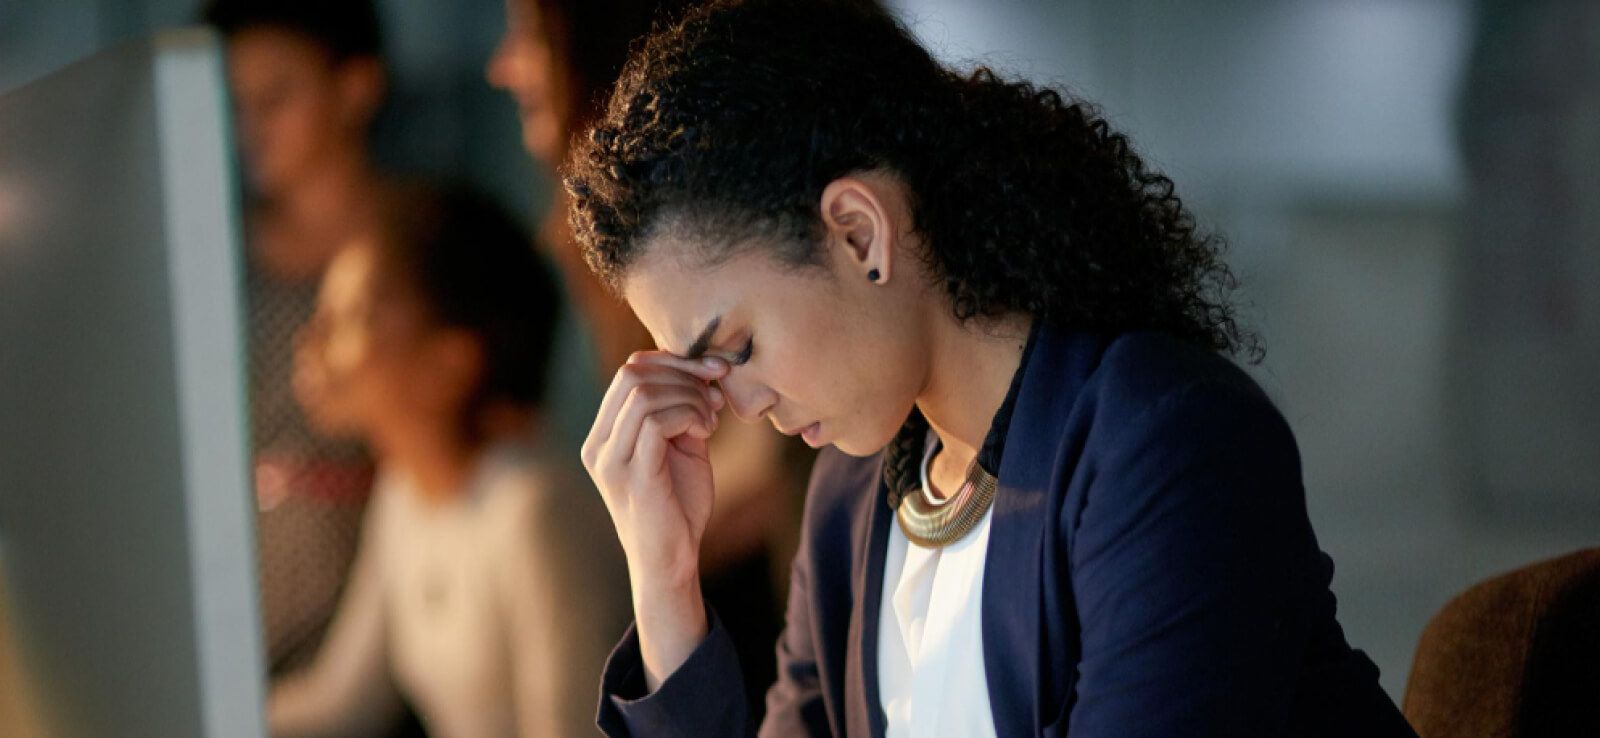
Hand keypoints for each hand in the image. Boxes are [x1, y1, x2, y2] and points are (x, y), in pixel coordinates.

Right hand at [581, 350, 728, 688]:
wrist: (674, 561)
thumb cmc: (679, 505)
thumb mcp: (681, 447)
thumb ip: (683, 410)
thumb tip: (703, 369)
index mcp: (605, 434)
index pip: (629, 371)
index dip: (673, 361)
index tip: (712, 370)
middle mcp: (598, 444)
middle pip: (632, 374)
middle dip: (683, 373)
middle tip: (715, 393)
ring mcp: (610, 461)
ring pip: (642, 394)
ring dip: (688, 397)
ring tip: (711, 419)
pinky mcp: (632, 476)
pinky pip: (653, 422)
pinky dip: (687, 415)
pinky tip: (705, 431)